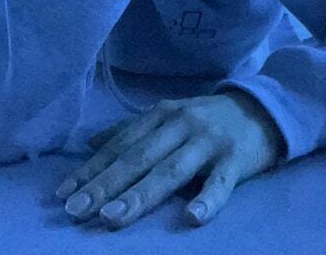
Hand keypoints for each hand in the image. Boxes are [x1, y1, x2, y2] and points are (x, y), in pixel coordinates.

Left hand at [55, 91, 284, 228]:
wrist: (262, 109)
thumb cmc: (207, 120)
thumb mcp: (168, 117)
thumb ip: (132, 131)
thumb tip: (89, 144)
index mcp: (161, 114)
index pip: (120, 145)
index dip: (91, 169)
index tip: (63, 194)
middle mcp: (180, 124)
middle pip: (138, 158)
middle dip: (105, 185)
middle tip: (76, 210)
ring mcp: (208, 141)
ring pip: (170, 171)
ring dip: (140, 195)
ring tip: (113, 218)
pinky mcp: (236, 160)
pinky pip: (221, 183)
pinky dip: (207, 200)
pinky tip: (192, 218)